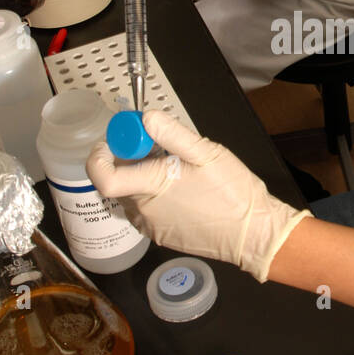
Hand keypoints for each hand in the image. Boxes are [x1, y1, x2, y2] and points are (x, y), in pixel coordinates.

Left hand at [86, 110, 310, 281]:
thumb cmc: (233, 195)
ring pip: (132, 196)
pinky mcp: (161, 236)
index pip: (103, 177)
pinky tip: (179, 189)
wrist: (253, 234)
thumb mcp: (206, 154)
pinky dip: (152, 196)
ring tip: (173, 169)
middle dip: (129, 161)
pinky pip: (145, 210)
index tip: (116, 141)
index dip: (100, 156)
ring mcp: (152, 226)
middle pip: (118, 182)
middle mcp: (145, 211)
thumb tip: (146, 118)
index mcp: (152, 187)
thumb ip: (172, 133)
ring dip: (141, 179)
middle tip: (156, 147)